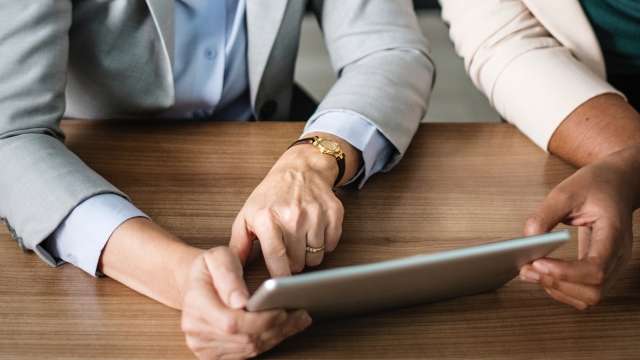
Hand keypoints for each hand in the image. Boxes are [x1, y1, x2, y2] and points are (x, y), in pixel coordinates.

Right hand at [181, 247, 311, 358]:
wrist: (195, 283)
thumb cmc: (209, 268)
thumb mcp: (218, 257)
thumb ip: (229, 276)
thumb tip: (241, 301)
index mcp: (196, 304)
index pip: (233, 323)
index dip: (261, 320)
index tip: (283, 310)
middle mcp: (196, 329)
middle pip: (244, 339)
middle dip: (277, 328)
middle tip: (301, 314)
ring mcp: (202, 345)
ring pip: (248, 349)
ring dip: (277, 336)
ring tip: (298, 320)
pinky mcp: (212, 354)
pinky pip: (245, 354)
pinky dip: (268, 342)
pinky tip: (282, 329)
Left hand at [230, 135, 352, 275]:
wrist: (300, 169)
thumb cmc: (271, 195)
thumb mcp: (247, 215)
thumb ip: (239, 244)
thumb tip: (234, 269)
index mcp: (268, 217)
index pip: (277, 258)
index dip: (280, 277)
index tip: (279, 283)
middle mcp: (293, 216)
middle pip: (298, 262)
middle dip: (293, 262)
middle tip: (288, 250)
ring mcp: (315, 214)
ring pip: (316, 257)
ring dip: (309, 254)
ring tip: (300, 240)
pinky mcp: (333, 213)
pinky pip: (331, 245)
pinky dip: (324, 244)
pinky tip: (314, 232)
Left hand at [519, 144, 639, 309]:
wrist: (616, 184)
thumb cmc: (595, 186)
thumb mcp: (565, 192)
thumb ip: (544, 216)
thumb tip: (528, 240)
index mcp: (613, 234)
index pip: (596, 268)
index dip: (565, 273)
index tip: (538, 262)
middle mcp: (618, 256)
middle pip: (594, 290)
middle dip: (556, 284)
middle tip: (527, 268)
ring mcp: (613, 265)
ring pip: (589, 297)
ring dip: (557, 290)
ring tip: (531, 272)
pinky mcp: (602, 269)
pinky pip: (585, 293)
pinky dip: (562, 290)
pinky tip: (544, 275)